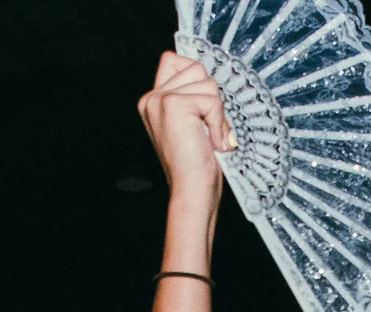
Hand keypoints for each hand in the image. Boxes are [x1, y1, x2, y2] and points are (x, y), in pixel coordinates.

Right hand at [137, 52, 233, 197]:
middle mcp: (151, 98)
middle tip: (209, 129)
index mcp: (151, 101)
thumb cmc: (196, 165)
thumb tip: (209, 77)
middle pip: (196, 69)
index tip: (203, 108)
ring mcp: (160, 100)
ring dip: (218, 113)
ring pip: (207, 83)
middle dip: (212, 99)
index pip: (174, 60)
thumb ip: (192, 98)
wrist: (191, 191)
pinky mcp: (175, 105)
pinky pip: (213, 101)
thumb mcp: (191, 124)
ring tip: (211, 138)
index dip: (195, 76)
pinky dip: (219, 123)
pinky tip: (212, 143)